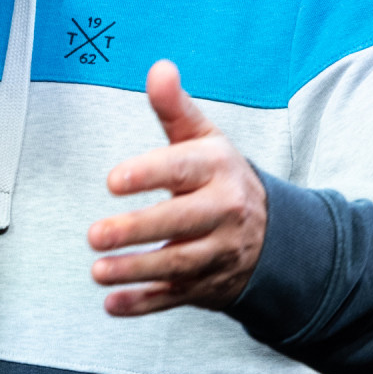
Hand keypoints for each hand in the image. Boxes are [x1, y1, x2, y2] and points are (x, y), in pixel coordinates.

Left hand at [88, 60, 266, 315]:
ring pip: (178, 265)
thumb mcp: (204, 138)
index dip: (149, 174)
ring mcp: (219, 252)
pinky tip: (113, 304)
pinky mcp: (209, 285)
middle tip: (95, 234)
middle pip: (181, 223)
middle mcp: (224, 212)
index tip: (113, 181)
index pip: (182, 169)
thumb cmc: (222, 177)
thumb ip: (175, 107)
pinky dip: (145, 304)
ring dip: (136, 271)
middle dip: (137, 230)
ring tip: (98, 269)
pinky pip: (177, 298)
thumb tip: (159, 69)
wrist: (277, 234)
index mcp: (218, 170)